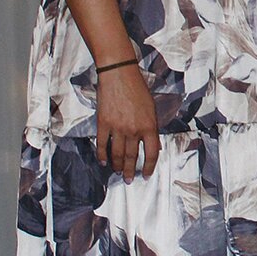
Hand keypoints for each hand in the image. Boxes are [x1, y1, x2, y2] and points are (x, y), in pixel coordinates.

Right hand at [95, 64, 159, 182]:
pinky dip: (102, 155)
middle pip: (132, 157)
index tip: (146, 175)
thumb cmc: (138, 90)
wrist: (119, 75)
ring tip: (118, 172)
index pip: (152, 153)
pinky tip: (103, 161)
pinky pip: (102, 144)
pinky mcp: (103, 123)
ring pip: (117, 154)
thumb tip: (154, 146)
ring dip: (118, 166)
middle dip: (131, 171)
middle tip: (129, 180)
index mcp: (149, 126)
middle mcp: (134, 130)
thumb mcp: (152, 109)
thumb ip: (152, 128)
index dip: (149, 167)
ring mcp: (117, 128)